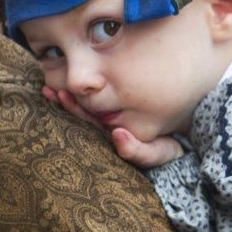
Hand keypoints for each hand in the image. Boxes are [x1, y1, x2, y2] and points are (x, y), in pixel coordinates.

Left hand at [42, 87, 183, 167]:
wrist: (183, 139)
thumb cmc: (167, 148)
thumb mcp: (157, 153)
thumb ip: (137, 151)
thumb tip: (117, 136)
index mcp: (113, 137)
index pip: (88, 123)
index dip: (74, 108)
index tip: (59, 93)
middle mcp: (109, 129)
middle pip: (83, 115)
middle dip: (65, 102)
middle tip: (49, 88)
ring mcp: (113, 120)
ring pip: (88, 107)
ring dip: (69, 98)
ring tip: (50, 87)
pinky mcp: (121, 109)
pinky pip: (101, 100)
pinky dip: (88, 90)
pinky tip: (75, 78)